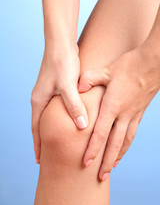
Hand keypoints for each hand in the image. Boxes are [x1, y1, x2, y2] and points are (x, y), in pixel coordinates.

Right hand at [31, 45, 87, 163]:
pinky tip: (66, 122)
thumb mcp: (68, 86)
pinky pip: (56, 109)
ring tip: (57, 142)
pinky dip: (59, 119)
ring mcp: (48, 94)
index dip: (38, 145)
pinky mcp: (56, 89)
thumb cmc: (62, 63)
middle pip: (40, 125)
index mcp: (39, 101)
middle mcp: (41, 99)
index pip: (36, 129)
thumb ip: (74, 106)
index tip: (40, 160)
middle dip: (43, 141)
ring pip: (48, 118)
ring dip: (50, 131)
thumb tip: (81, 126)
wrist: (61, 44)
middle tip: (49, 156)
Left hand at [78, 44, 159, 180]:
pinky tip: (122, 150)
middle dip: (106, 162)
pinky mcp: (139, 113)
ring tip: (111, 169)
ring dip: (117, 157)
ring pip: (124, 142)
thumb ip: (89, 79)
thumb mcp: (106, 70)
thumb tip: (76, 88)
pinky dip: (126, 146)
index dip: (92, 150)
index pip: (100, 133)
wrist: (152, 63)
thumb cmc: (129, 65)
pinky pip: (132, 134)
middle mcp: (123, 115)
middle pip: (114, 144)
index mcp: (112, 106)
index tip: (85, 163)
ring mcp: (133, 115)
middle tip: (100, 177)